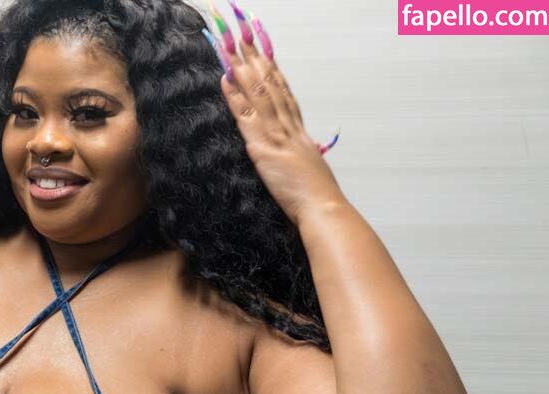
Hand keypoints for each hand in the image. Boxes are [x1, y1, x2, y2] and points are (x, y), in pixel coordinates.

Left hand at [203, 0, 344, 225]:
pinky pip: (247, 115)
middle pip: (269, 81)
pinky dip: (235, 95)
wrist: (323, 208)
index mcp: (297, 129)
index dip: (271, 65)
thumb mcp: (308, 166)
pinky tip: (226, 78)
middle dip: (254, 54)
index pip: (282, 88)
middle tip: (241, 29)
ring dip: (241, 65)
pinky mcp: (264, 147)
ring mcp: (276, 133)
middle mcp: (287, 124)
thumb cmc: (315, 195)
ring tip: (228, 42)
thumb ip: (299, 152)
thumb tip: (298, 147)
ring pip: (257, 91)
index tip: (261, 45)